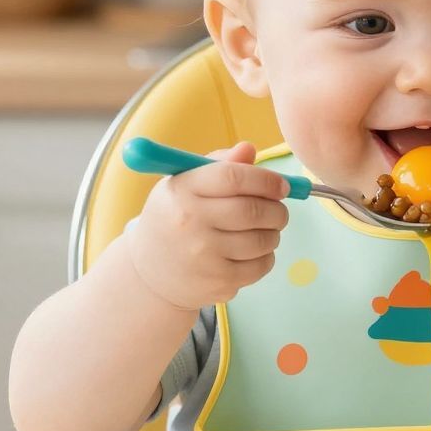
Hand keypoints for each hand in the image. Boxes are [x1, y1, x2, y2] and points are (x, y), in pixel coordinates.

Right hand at [122, 141, 289, 310]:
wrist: (149, 273)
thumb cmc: (175, 219)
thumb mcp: (185, 186)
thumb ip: (219, 165)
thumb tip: (248, 149)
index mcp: (182, 191)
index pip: (234, 176)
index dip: (266, 179)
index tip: (282, 185)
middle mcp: (190, 222)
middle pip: (253, 210)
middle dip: (277, 209)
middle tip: (279, 210)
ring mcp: (204, 255)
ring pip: (263, 239)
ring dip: (274, 233)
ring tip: (264, 230)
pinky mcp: (218, 281)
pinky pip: (261, 265)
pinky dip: (266, 256)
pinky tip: (253, 252)